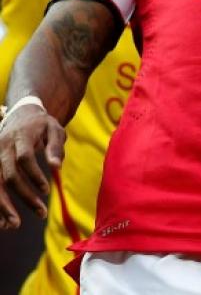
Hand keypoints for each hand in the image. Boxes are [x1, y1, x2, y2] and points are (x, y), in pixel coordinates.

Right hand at [0, 105, 64, 228]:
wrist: (20, 115)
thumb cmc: (41, 125)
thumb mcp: (54, 129)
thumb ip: (56, 147)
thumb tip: (57, 168)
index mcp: (20, 136)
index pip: (24, 158)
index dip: (34, 175)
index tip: (47, 190)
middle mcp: (2, 146)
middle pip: (8, 175)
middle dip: (24, 196)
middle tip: (41, 213)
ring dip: (3, 207)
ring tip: (15, 225)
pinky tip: (3, 222)